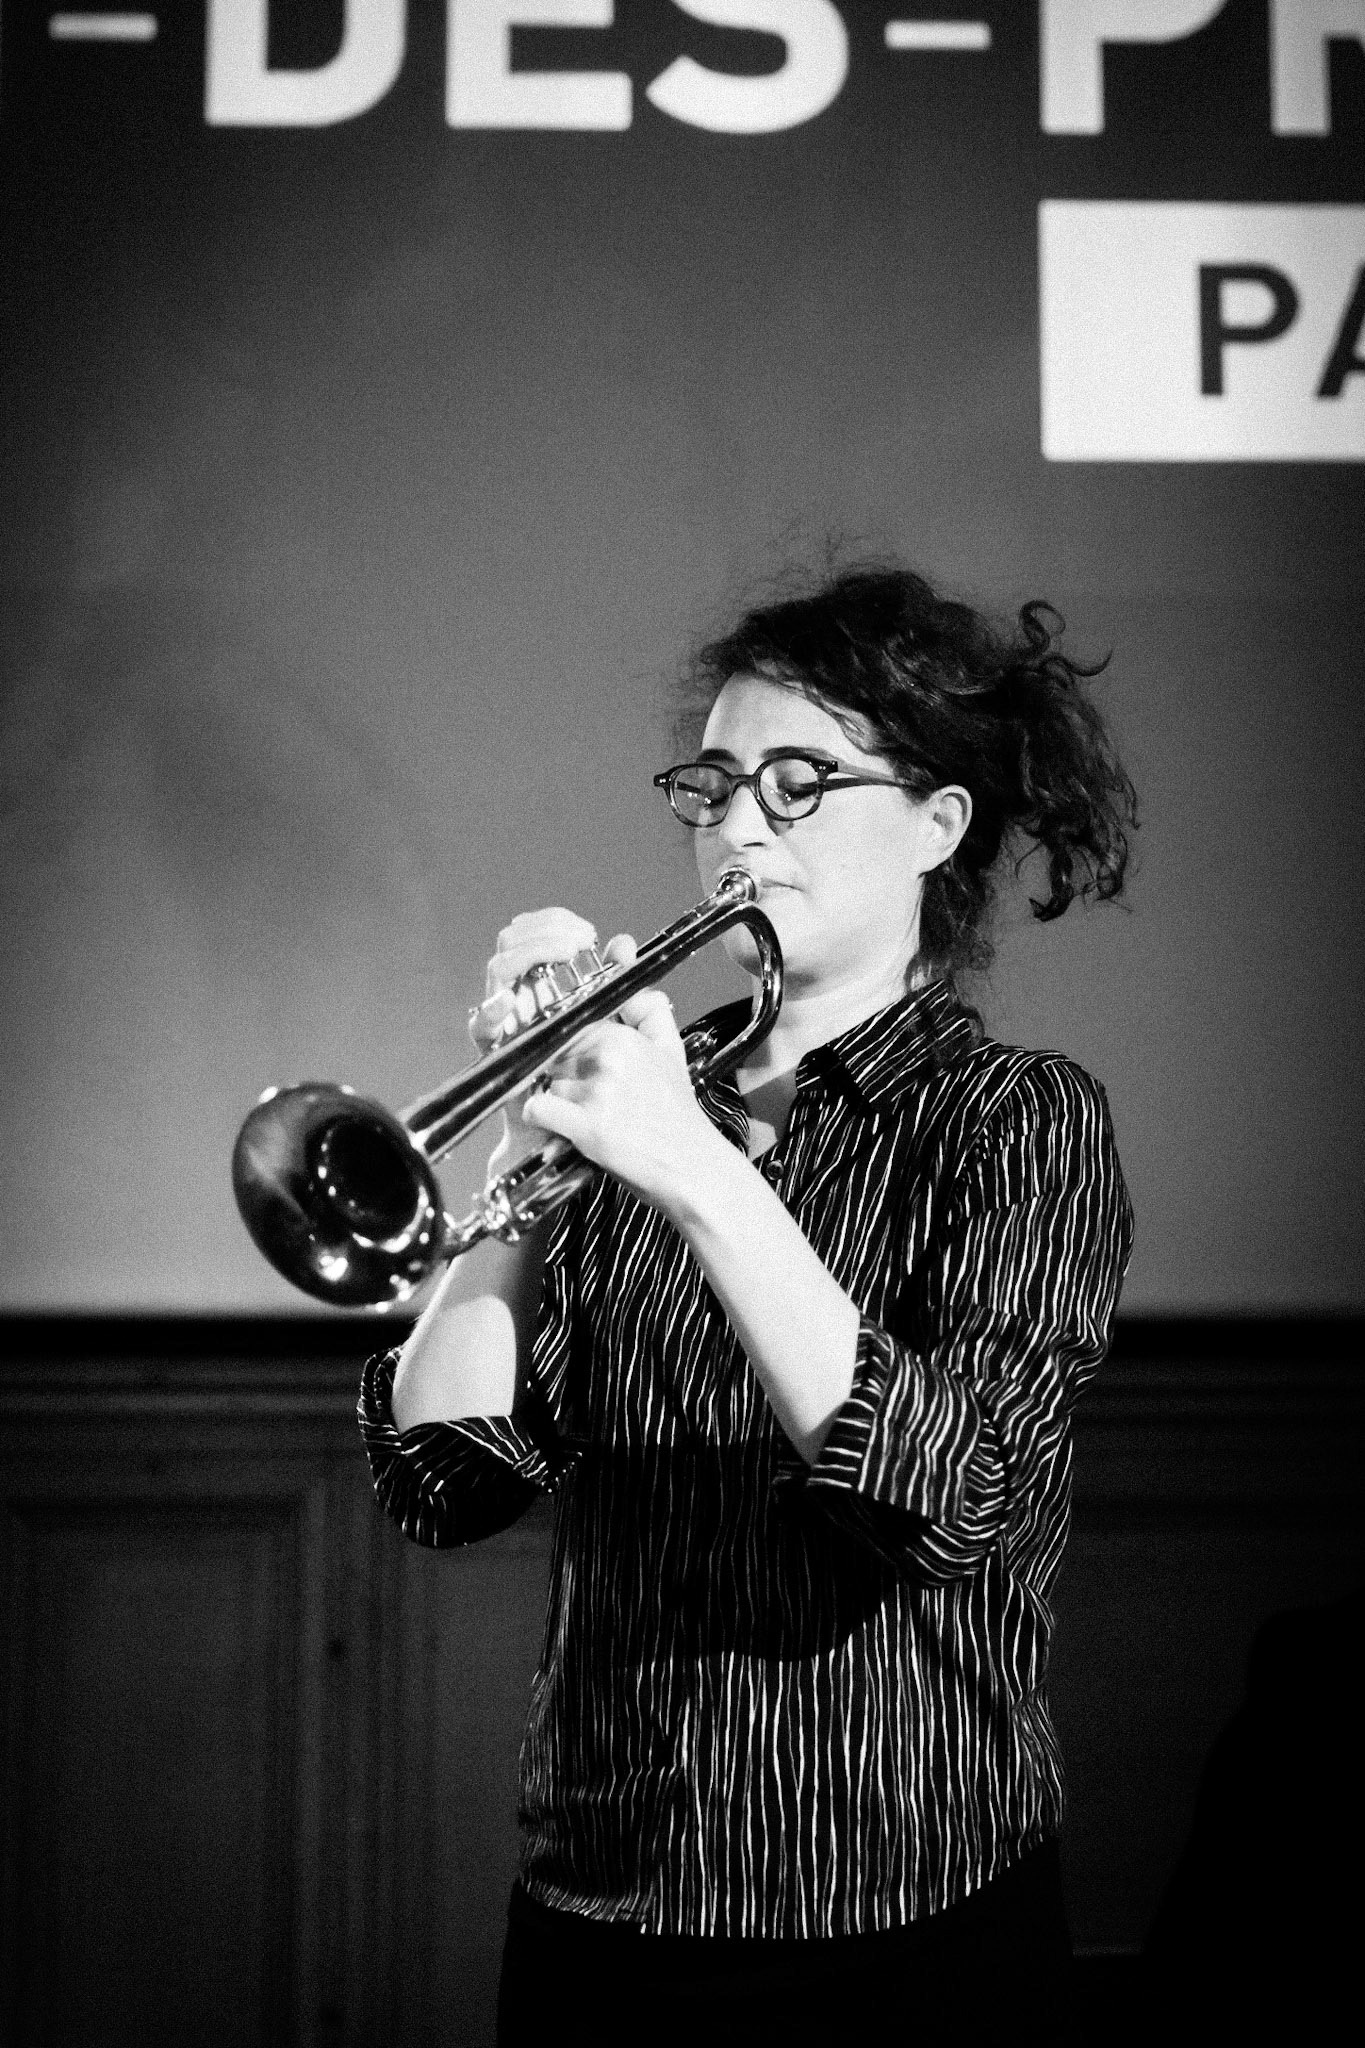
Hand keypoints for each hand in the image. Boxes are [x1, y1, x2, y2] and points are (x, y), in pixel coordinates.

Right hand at [469, 907, 602, 1178]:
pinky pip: (482, 1023)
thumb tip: (624, 944)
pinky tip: (513, 999)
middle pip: (513, 944)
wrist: (591, 1141)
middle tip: (577, 941)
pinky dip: (494, 1007)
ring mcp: (508, 1025)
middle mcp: (524, 1002)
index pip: (538, 937)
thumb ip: (625, 989)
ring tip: (560, 955)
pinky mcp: (496, 1054)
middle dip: (544, 933)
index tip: (587, 933)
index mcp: (551, 991)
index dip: (556, 924)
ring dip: (527, 956)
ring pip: (499, 971)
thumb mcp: (628, 1034)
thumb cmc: (607, 1091)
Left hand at [521, 936, 724, 1214]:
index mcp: (623, 1035)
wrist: (691, 1167)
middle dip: (558, 1071)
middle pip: (551, 1052)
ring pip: (542, 1079)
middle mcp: (609, 1057)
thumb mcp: (669, 1049)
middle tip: (581, 1095)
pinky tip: (561, 1128)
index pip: (568, 1024)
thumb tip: (624, 955)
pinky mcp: (587, 1126)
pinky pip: (537, 1109)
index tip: (575, 1064)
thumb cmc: (675, 1113)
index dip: (565, 1045)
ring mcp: (597, 1091)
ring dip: (552, 1097)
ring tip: (579, 1114)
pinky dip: (542, 1119)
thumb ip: (646, 1006)